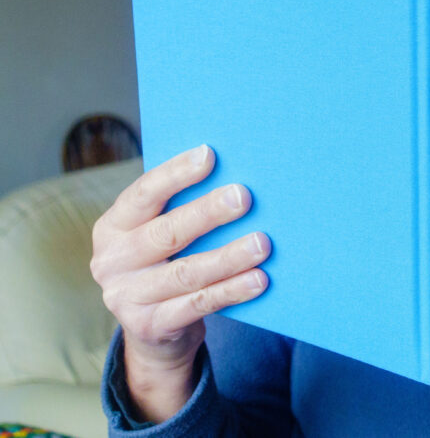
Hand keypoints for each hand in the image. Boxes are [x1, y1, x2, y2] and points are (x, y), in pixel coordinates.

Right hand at [90, 145, 270, 421]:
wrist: (153, 329)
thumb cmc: (167, 260)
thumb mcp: (161, 233)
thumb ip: (182, 207)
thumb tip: (233, 174)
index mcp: (113, 227)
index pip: (143, 194)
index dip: (175, 174)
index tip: (209, 154)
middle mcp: (112, 262)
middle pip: (167, 233)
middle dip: (208, 213)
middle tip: (244, 197)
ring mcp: (127, 298)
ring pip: (187, 272)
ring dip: (229, 256)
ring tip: (263, 243)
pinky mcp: (150, 327)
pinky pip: (199, 304)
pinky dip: (231, 290)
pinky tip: (259, 279)